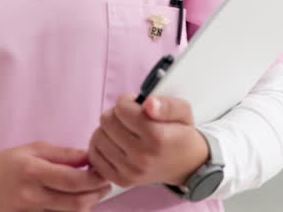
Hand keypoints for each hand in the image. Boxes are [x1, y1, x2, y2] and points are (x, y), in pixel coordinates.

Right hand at [0, 141, 111, 211]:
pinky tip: (75, 203)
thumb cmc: (3, 165)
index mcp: (33, 171)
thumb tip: (88, 156)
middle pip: (77, 202)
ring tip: (92, 193)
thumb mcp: (30, 150)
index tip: (103, 172)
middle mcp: (33, 195)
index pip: (74, 180)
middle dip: (98, 194)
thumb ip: (61, 154)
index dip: (95, 178)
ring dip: (88, 204)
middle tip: (105, 184)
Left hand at [86, 94, 208, 188]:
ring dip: (108, 129)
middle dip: (116, 114)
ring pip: (98, 136)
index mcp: (157, 137)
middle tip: (130, 119)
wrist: (187, 166)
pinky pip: (95, 156)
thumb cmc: (181, 135)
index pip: (122, 108)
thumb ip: (166, 104)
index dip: (128, 102)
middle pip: (107, 121)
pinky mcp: (120, 180)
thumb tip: (149, 103)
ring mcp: (130, 171)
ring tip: (124, 131)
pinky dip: (101, 146)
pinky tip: (115, 143)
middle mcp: (142, 157)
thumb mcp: (183, 112)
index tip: (137, 107)